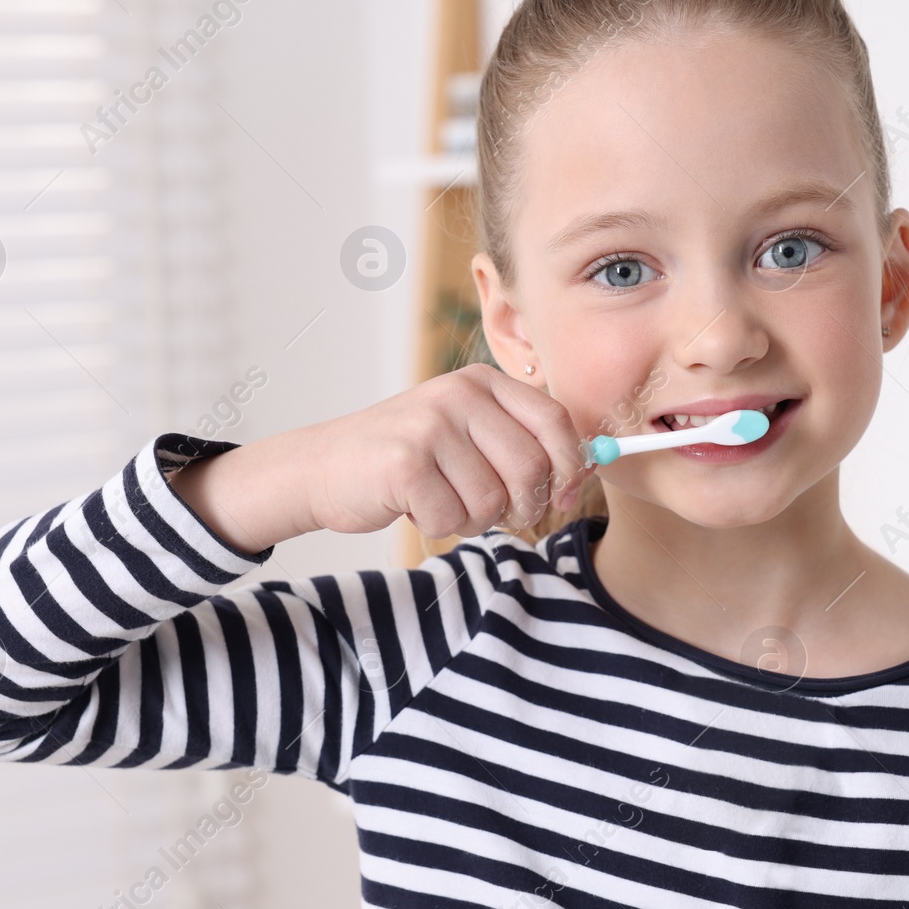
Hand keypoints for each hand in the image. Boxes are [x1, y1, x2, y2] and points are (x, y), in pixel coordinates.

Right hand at [300, 363, 592, 539]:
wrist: (323, 467)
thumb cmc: (406, 458)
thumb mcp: (466, 433)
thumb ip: (520, 442)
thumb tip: (585, 469)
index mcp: (482, 383)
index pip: (555, 420)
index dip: (570, 465)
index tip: (564, 494)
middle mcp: (459, 395)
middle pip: (531, 467)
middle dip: (520, 505)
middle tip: (492, 511)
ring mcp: (431, 425)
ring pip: (493, 500)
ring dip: (474, 518)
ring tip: (444, 501)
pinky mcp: (405, 462)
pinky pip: (454, 517)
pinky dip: (440, 525)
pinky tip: (416, 505)